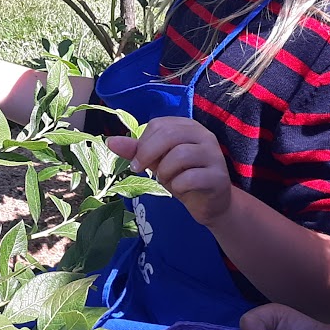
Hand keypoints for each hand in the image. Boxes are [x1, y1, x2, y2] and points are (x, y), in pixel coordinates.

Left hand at [106, 118, 233, 225]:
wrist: (211, 204)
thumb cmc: (183, 177)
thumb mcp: (157, 162)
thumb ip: (136, 150)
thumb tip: (110, 141)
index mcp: (188, 127)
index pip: (159, 124)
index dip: (143, 143)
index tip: (137, 161)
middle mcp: (204, 136)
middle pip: (169, 135)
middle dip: (147, 154)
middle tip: (140, 170)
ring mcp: (214, 155)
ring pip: (180, 155)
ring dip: (164, 172)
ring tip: (165, 180)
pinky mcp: (218, 176)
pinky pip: (190, 178)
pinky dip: (178, 186)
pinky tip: (179, 190)